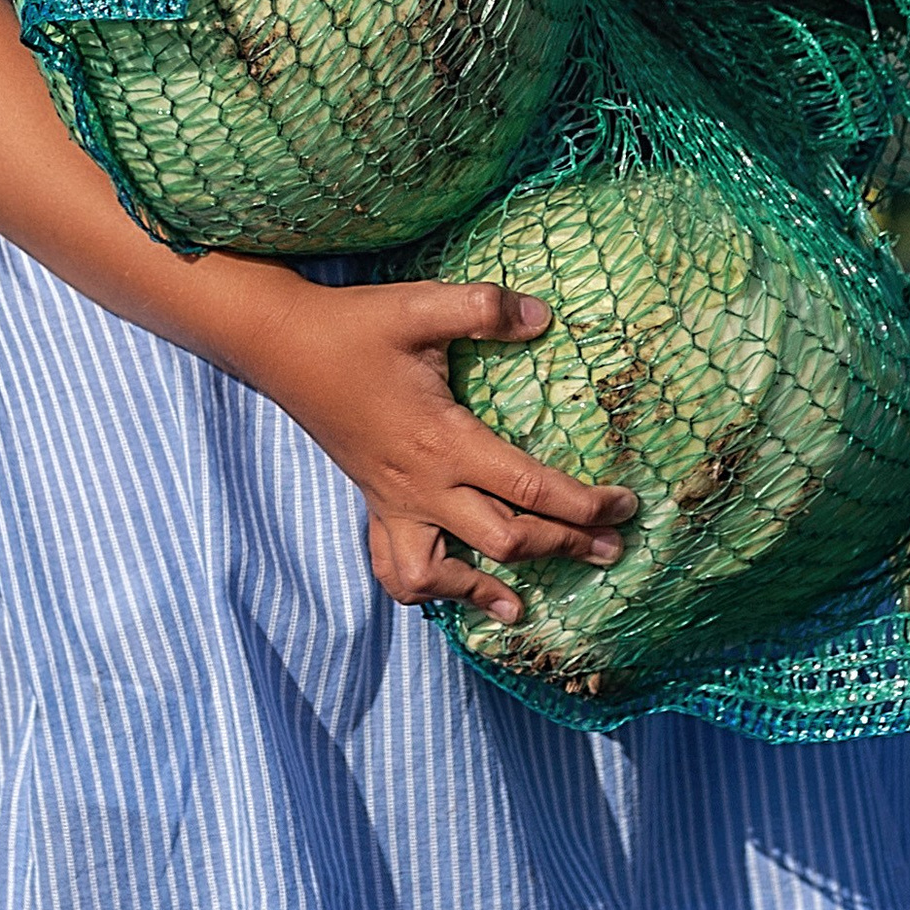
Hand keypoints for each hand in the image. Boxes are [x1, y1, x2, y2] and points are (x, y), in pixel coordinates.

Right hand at [246, 273, 637, 625]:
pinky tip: (455, 589)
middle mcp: (421, 485)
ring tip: (524, 604)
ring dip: (486, 591)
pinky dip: (430, 589)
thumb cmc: (355, 327)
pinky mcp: (374, 504)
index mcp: (443, 440)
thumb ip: (484, 309)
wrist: (283, 346)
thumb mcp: (420, 305)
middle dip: (564, 546)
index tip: (626, 504)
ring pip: (441, 574)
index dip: (583, 501)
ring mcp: (393, 502)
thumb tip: (544, 318)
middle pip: (505, 539)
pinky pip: (397, 567)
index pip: (528, 485)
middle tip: (612, 548)